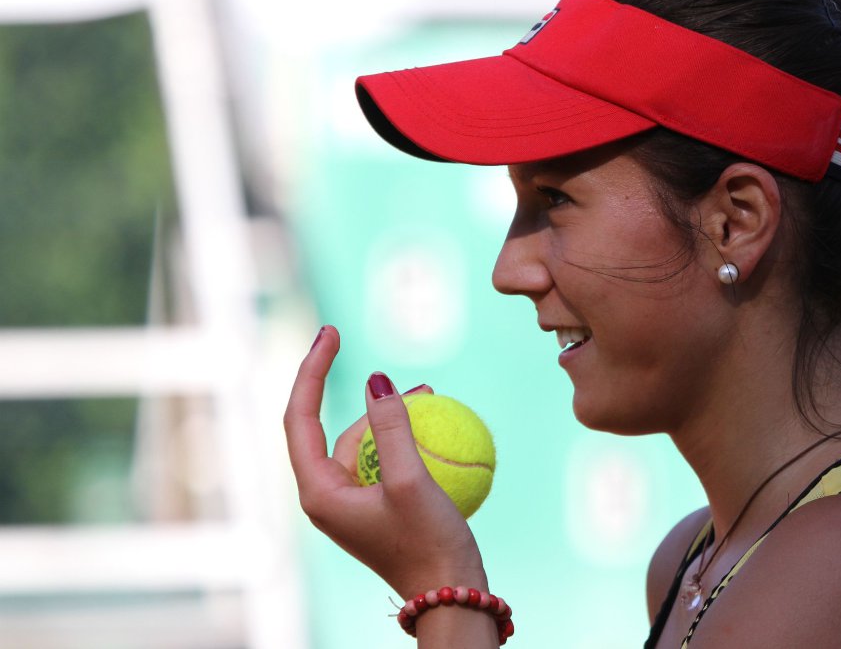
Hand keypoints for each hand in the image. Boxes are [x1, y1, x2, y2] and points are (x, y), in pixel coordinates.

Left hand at [284, 326, 487, 597]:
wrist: (451, 597)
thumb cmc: (429, 544)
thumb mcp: (413, 480)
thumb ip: (392, 426)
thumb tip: (374, 379)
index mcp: (319, 492)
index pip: (301, 417)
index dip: (312, 369)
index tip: (331, 332)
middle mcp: (327, 497)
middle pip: (333, 427)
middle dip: (364, 394)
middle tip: (392, 365)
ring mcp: (352, 503)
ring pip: (363, 443)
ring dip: (393, 417)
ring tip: (430, 396)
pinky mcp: (376, 507)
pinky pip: (384, 460)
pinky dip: (405, 439)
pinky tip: (434, 425)